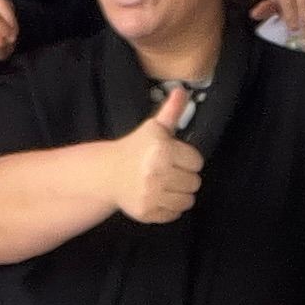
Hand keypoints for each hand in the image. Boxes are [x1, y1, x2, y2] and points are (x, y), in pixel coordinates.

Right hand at [115, 85, 204, 225]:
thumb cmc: (135, 148)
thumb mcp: (153, 128)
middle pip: (195, 182)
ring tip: (167, 185)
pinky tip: (159, 197)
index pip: (196, 161)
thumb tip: (183, 90)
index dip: (187, 159)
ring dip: (181, 194)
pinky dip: (170, 208)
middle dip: (185, 177)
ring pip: (188, 200)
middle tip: (169, 172)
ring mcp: (152, 195)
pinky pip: (175, 214)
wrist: (107, 173)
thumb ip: (171, 112)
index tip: (174, 157)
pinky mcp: (148, 213)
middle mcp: (158, 174)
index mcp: (162, 151)